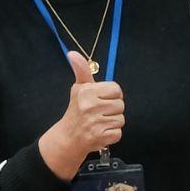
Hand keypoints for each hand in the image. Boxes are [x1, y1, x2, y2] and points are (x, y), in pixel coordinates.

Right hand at [38, 50, 126, 177]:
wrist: (68, 137)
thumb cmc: (77, 109)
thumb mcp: (79, 88)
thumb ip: (81, 70)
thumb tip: (72, 53)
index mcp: (87, 91)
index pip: (116, 89)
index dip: (112, 95)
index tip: (102, 100)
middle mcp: (90, 106)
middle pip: (121, 105)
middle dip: (112, 109)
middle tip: (99, 113)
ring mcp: (95, 123)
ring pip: (121, 119)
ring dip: (112, 122)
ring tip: (99, 122)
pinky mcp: (100, 137)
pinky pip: (118, 132)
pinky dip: (111, 134)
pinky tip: (100, 132)